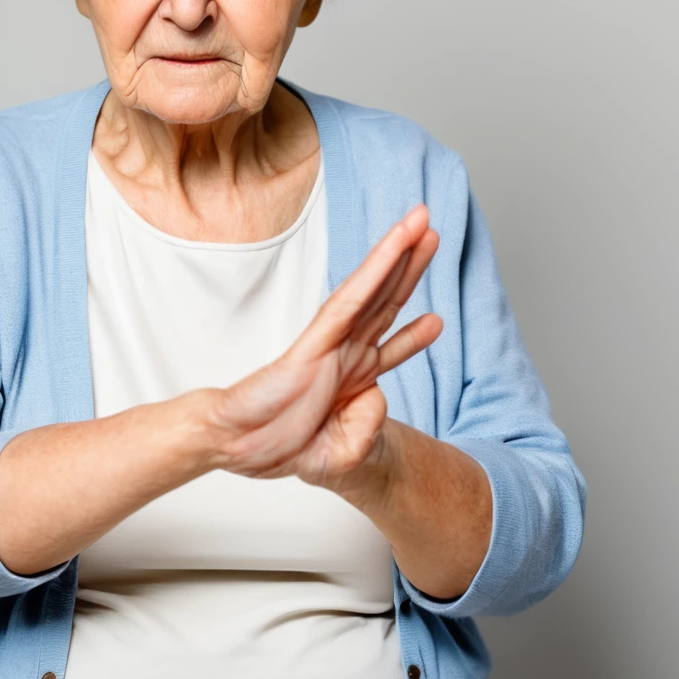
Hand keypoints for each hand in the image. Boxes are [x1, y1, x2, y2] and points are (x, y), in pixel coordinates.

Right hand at [204, 203, 442, 487]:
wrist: (240, 448)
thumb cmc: (281, 449)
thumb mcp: (342, 456)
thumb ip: (368, 429)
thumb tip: (377, 393)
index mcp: (350, 380)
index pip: (388, 348)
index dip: (415, 334)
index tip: (438, 320)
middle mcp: (345, 354)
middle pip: (386, 303)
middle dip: (411, 268)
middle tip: (431, 231)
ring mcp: (331, 343)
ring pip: (372, 290)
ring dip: (398, 254)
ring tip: (421, 221)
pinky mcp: (315, 340)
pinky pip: (350, 300)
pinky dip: (374, 271)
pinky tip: (394, 247)